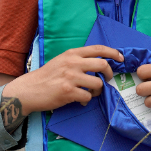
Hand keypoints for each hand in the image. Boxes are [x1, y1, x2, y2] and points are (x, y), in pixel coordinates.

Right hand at [3, 45, 123, 114]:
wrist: (29, 90)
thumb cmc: (46, 77)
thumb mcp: (62, 61)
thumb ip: (78, 60)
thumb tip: (99, 65)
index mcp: (72, 53)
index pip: (98, 48)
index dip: (113, 52)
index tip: (121, 58)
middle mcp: (72, 63)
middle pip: (102, 64)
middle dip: (109, 73)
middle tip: (106, 80)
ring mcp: (70, 77)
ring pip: (97, 83)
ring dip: (97, 90)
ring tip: (89, 93)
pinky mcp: (68, 91)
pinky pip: (88, 97)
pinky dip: (86, 101)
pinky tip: (79, 101)